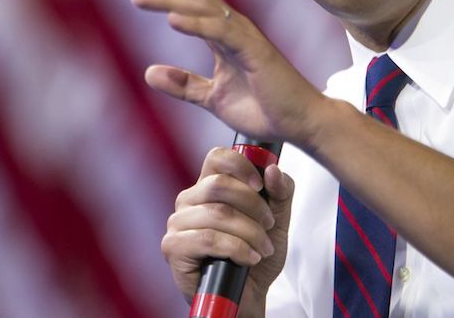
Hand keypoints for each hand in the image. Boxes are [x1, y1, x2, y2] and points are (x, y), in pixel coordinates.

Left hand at [124, 0, 324, 142]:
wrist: (301, 123)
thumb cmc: (264, 108)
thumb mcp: (212, 97)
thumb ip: (184, 85)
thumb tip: (148, 72)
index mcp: (223, 36)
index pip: (189, 2)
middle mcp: (233, 28)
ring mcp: (244, 36)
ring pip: (202, 8)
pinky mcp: (254, 50)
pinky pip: (220, 32)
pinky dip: (196, 23)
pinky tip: (171, 19)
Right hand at [162, 148, 294, 311]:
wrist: (248, 296)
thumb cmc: (256, 257)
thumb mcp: (278, 221)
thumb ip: (280, 193)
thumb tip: (273, 170)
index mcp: (208, 186)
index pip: (217, 157)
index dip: (241, 165)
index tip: (260, 184)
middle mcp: (188, 200)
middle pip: (219, 185)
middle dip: (253, 206)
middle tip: (269, 225)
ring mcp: (177, 223)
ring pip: (217, 214)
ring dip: (250, 232)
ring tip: (263, 248)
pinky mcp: (173, 247)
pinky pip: (208, 238)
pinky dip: (236, 248)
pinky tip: (248, 258)